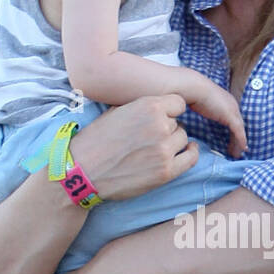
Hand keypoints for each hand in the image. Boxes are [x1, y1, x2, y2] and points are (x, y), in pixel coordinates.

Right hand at [69, 93, 200, 198]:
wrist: (82, 171)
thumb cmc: (95, 140)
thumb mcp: (116, 110)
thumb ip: (141, 106)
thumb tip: (159, 105)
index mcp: (148, 106)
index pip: (178, 102)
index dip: (170, 109)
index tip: (164, 115)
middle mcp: (160, 126)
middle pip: (178, 122)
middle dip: (167, 127)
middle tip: (149, 136)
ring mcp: (164, 150)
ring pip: (183, 139)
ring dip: (173, 142)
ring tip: (155, 147)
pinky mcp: (166, 171)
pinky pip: (190, 158)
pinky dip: (190, 153)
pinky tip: (187, 151)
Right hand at [178, 70, 246, 158]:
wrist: (193, 88)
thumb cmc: (192, 94)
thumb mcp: (199, 103)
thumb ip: (203, 109)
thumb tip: (197, 117)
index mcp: (226, 102)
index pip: (233, 120)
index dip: (234, 131)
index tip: (232, 141)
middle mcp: (232, 105)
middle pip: (238, 125)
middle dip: (238, 139)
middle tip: (236, 151)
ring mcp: (232, 109)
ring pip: (240, 130)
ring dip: (240, 142)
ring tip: (237, 154)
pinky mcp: (230, 115)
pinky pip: (238, 131)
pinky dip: (241, 140)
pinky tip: (242, 149)